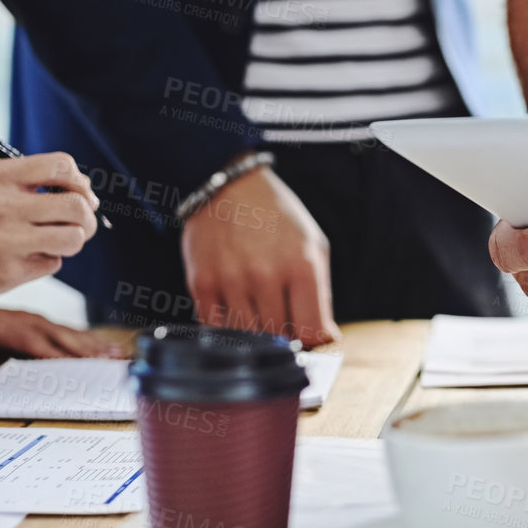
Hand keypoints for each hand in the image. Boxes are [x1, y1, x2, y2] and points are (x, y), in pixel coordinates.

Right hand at [0, 154, 98, 301]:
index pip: (62, 166)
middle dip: (88, 218)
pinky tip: (24, 258)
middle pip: (77, 205)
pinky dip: (47, 260)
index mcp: (1, 176)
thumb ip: (38, 183)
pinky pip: (54, 263)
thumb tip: (88, 194)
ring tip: (53, 242)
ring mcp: (7, 240)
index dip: (81, 182)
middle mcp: (4, 205)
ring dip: (72, 241)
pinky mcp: (10, 271)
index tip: (81, 196)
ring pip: (74, 238)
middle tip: (79, 225)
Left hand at [0, 302, 122, 373]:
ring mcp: (34, 322)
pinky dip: (88, 341)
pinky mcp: (39, 325)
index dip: (55, 354)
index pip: (34, 341)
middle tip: (113, 362)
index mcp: (4, 325)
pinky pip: (66, 333)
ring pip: (69, 334)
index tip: (78, 367)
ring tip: (119, 356)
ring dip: (94, 346)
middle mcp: (25, 321)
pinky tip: (105, 349)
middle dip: (87, 350)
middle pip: (60, 337)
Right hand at [181, 165, 337, 345]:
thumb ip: (322, 295)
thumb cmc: (278, 219)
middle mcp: (265, 275)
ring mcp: (231, 280)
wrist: (229, 186)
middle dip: (284, 338)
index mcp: (301, 266)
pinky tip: (236, 310)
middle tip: (283, 322)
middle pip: (278, 338)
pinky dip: (228, 328)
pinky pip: (216, 328)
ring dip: (255, 335)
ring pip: (247, 336)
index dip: (312, 342)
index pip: (311, 331)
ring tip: (259, 313)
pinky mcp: (202, 283)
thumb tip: (325, 339)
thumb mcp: (313, 246)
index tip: (308, 337)